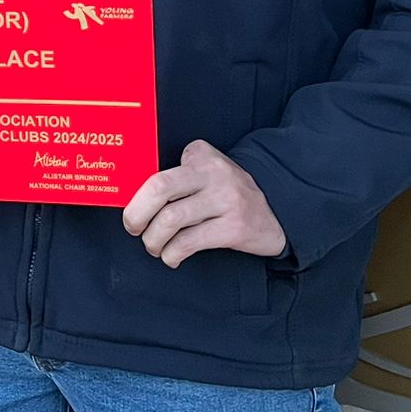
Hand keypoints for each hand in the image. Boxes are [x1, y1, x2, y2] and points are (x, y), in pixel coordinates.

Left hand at [122, 139, 286, 267]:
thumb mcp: (206, 172)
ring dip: (153, 239)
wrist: (278, 210)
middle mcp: (213, 174)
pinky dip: (172, 253)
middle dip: (136, 213)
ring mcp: (226, 200)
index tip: (132, 207)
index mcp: (200, 155)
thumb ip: (178, 176)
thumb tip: (135, 199)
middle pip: (159, 188)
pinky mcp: (234, 228)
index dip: (137, 193)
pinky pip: (190, 242)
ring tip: (153, 246)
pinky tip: (171, 257)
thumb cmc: (229, 193)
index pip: (158, 170)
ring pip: (171, 219)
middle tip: (132, 227)